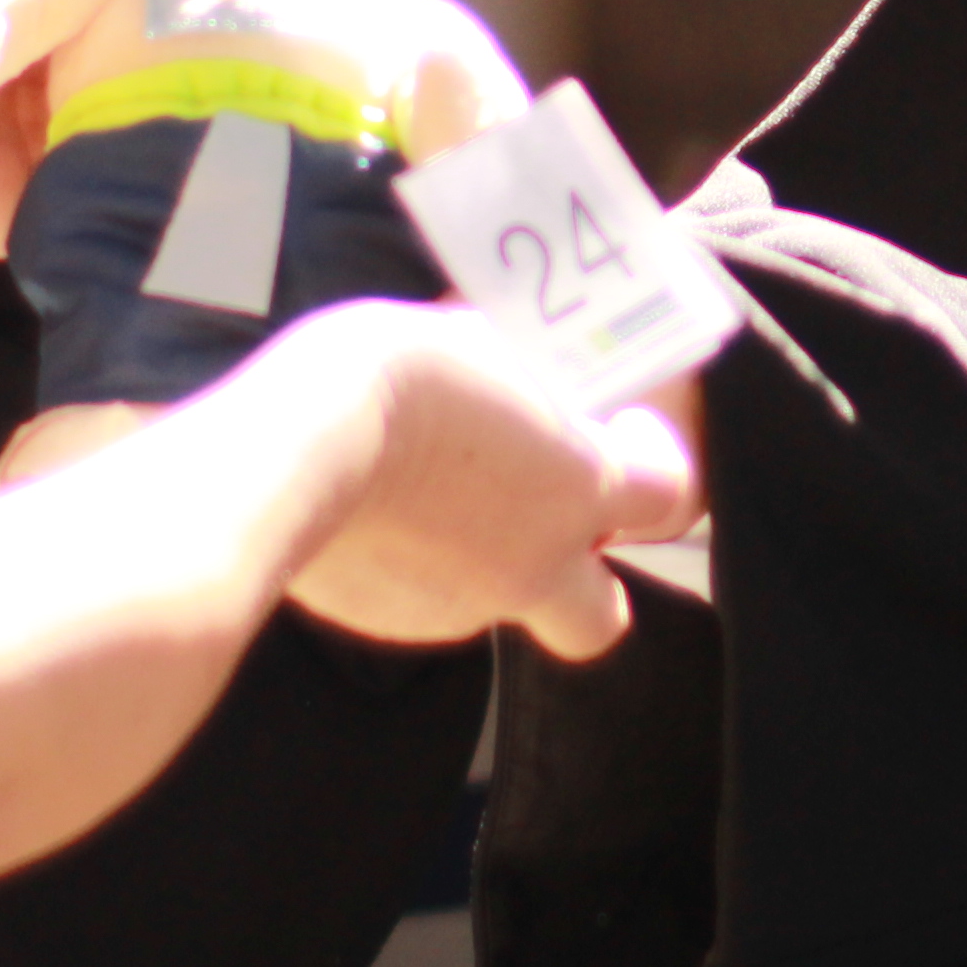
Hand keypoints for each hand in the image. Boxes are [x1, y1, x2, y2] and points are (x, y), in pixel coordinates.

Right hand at [209, 297, 701, 658]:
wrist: (296, 452)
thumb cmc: (397, 379)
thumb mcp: (477, 347)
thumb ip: (513, 379)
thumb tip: (508, 361)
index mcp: (579, 488)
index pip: (670, 497)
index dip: (654, 464)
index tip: (624, 432)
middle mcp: (535, 565)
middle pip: (599, 616)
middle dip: (580, 576)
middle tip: (541, 517)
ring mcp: (460, 607)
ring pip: (497, 602)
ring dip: (482, 559)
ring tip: (428, 492)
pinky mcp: (387, 620)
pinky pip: (418, 598)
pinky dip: (410, 565)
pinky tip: (372, 512)